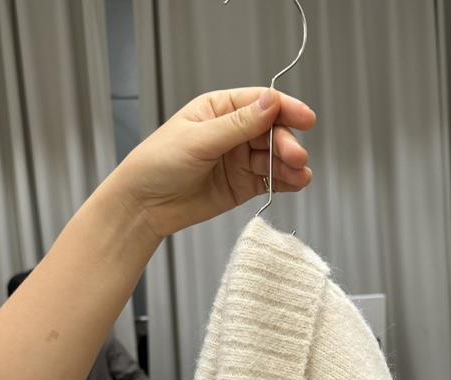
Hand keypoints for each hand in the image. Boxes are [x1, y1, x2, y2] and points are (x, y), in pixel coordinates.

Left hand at [113, 88, 315, 236]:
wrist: (144, 206)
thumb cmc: (158, 164)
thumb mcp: (199, 139)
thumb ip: (238, 124)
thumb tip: (270, 102)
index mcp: (219, 109)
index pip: (260, 102)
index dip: (285, 108)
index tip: (306, 118)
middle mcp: (233, 132)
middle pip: (272, 131)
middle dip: (286, 143)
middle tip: (295, 157)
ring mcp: (239, 159)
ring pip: (274, 157)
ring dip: (290, 165)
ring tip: (299, 176)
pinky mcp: (242, 185)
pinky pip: (270, 180)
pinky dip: (285, 182)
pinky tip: (295, 183)